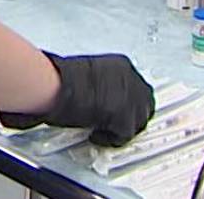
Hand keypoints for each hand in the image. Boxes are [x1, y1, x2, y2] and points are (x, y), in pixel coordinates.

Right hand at [0, 53, 155, 145]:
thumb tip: (100, 97)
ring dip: (121, 128)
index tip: (117, 109)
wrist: (58, 85)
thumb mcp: (90, 74)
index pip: (137, 87)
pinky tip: (95, 136)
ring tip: (102, 130)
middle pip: (144, 103)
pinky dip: (110, 139)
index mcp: (122, 65)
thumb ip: (102, 84)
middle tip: (113, 124)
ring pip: (138, 121)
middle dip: (132, 115)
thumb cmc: (63, 77)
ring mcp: (132, 99)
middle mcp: (132, 79)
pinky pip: (124, 136)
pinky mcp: (125, 119)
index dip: (127, 102)